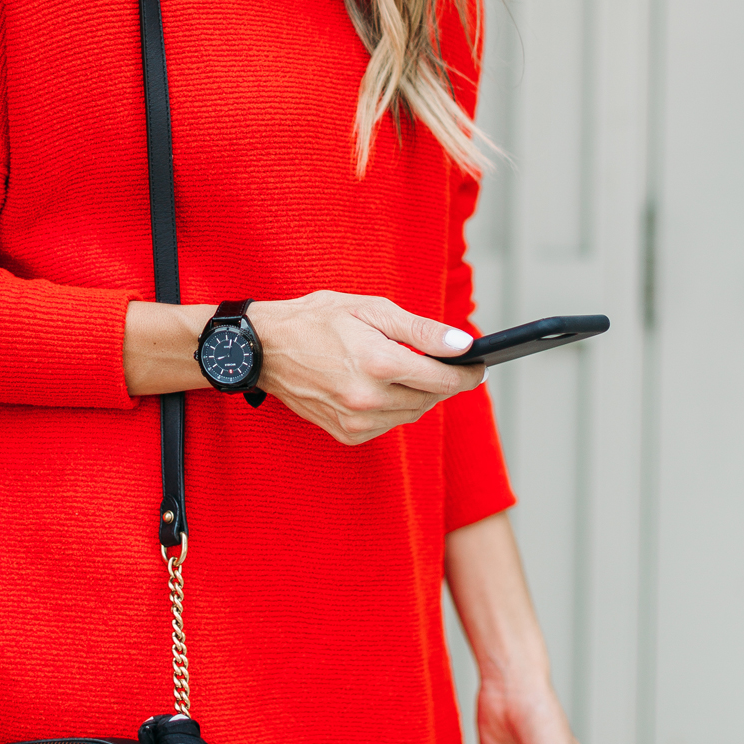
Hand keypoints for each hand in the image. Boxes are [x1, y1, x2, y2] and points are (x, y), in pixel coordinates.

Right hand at [248, 292, 484, 446]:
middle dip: (442, 381)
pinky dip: (394, 408)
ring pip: (412, 414)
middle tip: (441, 362)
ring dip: (418, 394)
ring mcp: (356, 420)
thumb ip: (422, 330)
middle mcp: (369, 398)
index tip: (479, 365)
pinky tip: (379, 386)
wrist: (265, 348)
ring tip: (403, 369)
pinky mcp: (346, 433)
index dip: (468, 373)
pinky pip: (388, 425)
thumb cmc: (318, 320)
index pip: (443, 379)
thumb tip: (463, 345)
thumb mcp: (371, 310)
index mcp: (379, 363)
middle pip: (431, 398)